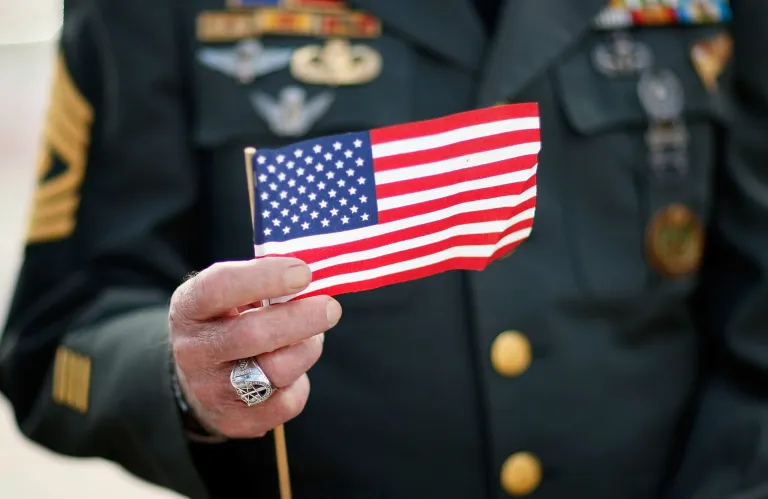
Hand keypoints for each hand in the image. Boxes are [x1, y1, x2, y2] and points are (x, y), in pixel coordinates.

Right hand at [168, 258, 340, 438]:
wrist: (202, 380)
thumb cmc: (230, 322)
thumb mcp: (232, 295)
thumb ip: (264, 284)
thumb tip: (312, 276)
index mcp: (190, 308)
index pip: (220, 287)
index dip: (264, 277)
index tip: (303, 272)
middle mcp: (194, 350)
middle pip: (254, 334)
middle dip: (301, 318)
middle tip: (331, 308)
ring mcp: (211, 390)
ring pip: (277, 370)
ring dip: (307, 349)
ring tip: (312, 338)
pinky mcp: (234, 421)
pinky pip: (286, 403)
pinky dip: (299, 384)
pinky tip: (293, 372)